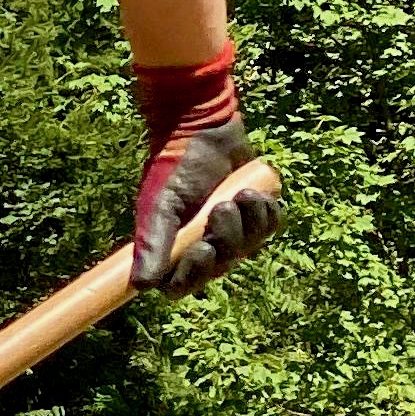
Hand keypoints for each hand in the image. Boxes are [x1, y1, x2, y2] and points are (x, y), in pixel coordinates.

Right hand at [129, 53, 279, 293]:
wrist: (203, 129)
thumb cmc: (175, 167)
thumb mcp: (160, 205)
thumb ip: (152, 244)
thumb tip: (142, 286)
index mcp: (175, 248)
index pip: (183, 285)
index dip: (196, 273)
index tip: (202, 248)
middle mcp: (205, 244)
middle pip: (222, 266)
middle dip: (227, 238)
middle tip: (221, 208)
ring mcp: (235, 231)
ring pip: (250, 248)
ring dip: (248, 222)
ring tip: (238, 195)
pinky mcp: (258, 214)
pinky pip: (272, 228)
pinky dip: (266, 212)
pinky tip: (253, 194)